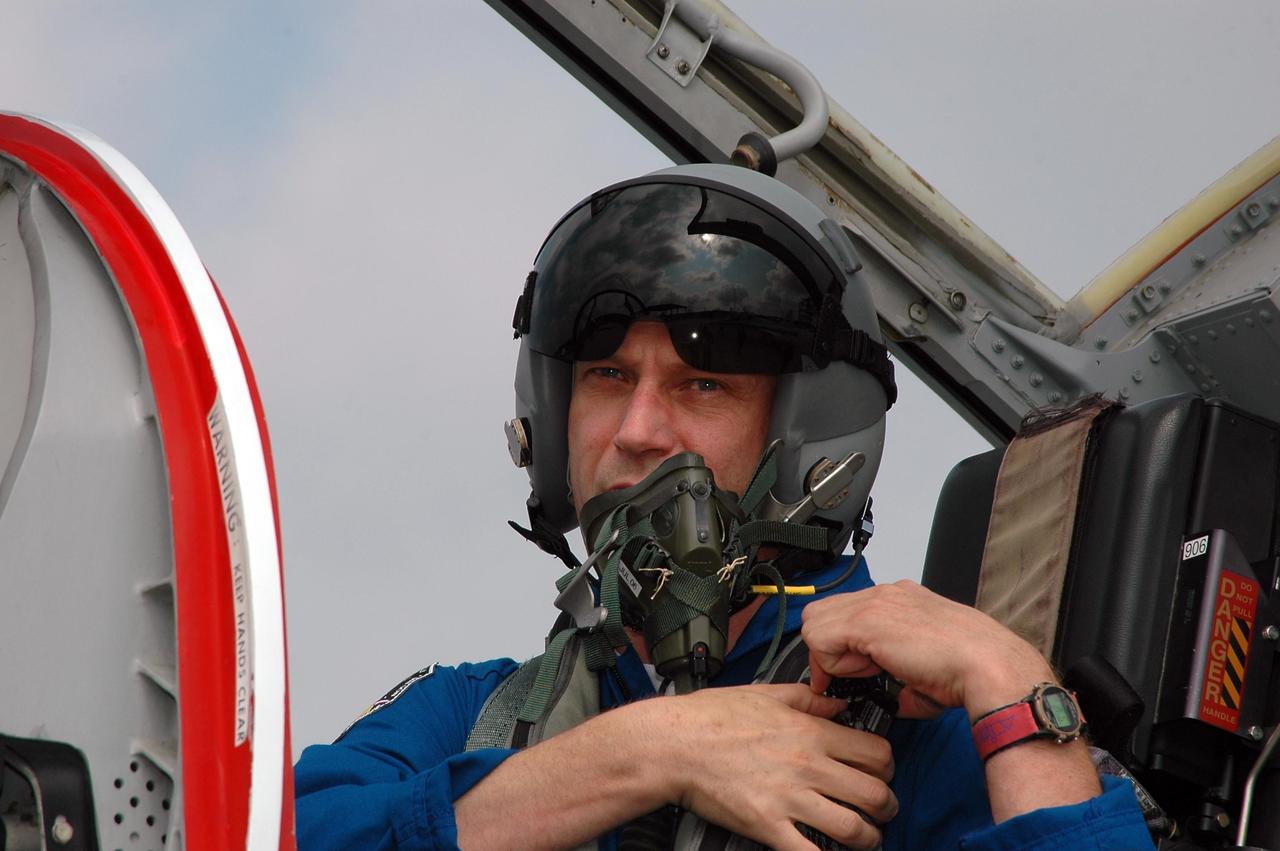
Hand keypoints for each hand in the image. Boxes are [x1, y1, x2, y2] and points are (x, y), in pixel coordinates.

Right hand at [644, 683, 897, 850]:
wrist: (672, 744)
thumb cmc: (710, 717)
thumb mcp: (766, 694)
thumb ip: (809, 699)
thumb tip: (839, 703)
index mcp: (809, 731)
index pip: (876, 753)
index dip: (886, 767)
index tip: (880, 773)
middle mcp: (807, 765)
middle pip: (874, 794)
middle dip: (885, 807)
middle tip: (881, 811)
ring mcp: (788, 798)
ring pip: (854, 829)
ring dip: (868, 838)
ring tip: (865, 839)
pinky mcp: (767, 825)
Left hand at [801, 581, 1056, 719]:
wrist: (987, 666)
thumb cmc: (968, 671)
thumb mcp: (925, 670)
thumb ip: (900, 677)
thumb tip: (892, 698)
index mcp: (902, 600)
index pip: (844, 613)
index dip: (840, 647)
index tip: (851, 674)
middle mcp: (885, 594)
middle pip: (822, 613)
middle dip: (828, 649)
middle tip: (853, 676)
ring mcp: (874, 602)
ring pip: (815, 622)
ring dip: (832, 655)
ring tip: (867, 673)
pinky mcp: (866, 619)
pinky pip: (820, 638)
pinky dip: (833, 662)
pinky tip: (867, 671)